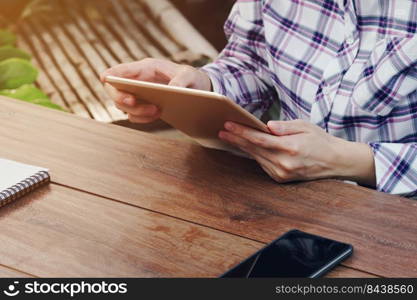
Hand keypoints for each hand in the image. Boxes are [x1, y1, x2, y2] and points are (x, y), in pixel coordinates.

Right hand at [100, 58, 211, 122]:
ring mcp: (138, 97)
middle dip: (122, 98)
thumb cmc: (190, 77)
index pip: (120, 71)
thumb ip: (182, 80)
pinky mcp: (143, 109)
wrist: (196, 91)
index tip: (106, 79)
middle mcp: (137, 82)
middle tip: (133, 102)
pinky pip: (134, 116)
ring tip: (157, 110)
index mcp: (144, 68)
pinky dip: (143, 118)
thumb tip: (174, 89)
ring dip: (137, 111)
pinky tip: (158, 115)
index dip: (110, 75)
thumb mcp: (190, 75)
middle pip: (115, 91)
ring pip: (123, 106)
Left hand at [219, 119, 375, 186]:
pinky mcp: (281, 179)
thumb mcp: (305, 127)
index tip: (228, 126)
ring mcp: (282, 173)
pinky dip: (255, 155)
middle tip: (222, 131)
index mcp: (290, 148)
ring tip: (230, 137)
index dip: (242, 132)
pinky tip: (246, 147)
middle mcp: (284, 163)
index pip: (259, 139)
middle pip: (254, 149)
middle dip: (236, 139)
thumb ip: (285, 127)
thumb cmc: (320, 141)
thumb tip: (267, 126)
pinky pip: (263, 164)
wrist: (335, 162)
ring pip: (256, 157)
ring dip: (242, 147)